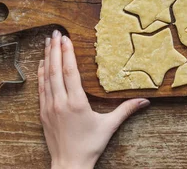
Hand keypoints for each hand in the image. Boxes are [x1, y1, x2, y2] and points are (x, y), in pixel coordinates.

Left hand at [38, 29, 149, 168]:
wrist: (69, 165)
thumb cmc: (90, 146)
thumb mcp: (109, 126)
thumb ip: (126, 110)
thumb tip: (145, 101)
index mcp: (76, 103)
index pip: (70, 72)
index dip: (68, 53)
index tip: (66, 39)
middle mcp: (60, 103)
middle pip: (55, 70)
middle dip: (55, 50)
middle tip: (55, 32)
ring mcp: (49, 107)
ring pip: (46, 77)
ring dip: (46, 58)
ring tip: (47, 42)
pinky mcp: (43, 113)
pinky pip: (41, 88)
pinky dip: (41, 74)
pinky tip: (42, 64)